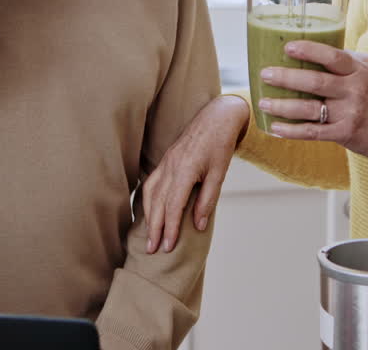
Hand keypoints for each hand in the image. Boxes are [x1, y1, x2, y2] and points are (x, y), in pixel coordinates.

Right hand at [142, 95, 248, 253]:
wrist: (216, 117)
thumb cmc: (220, 145)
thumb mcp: (219, 174)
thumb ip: (208, 200)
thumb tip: (199, 225)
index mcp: (185, 169)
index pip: (174, 205)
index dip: (170, 227)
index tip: (168, 246)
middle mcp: (171, 166)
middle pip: (158, 203)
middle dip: (155, 228)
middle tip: (153, 250)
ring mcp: (165, 163)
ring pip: (151, 194)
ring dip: (149, 217)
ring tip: (149, 236)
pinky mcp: (165, 161)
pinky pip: (151, 184)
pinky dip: (147, 201)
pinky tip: (148, 212)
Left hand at [259, 42, 367, 171]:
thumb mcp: (367, 72)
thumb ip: (343, 61)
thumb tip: (304, 48)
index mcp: (360, 69)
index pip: (333, 56)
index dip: (309, 51)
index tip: (287, 48)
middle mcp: (356, 89)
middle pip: (316, 82)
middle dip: (286, 78)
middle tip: (265, 74)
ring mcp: (350, 112)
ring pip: (309, 108)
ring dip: (282, 106)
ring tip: (262, 102)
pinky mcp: (345, 133)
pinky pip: (312, 132)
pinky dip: (291, 131)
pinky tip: (275, 128)